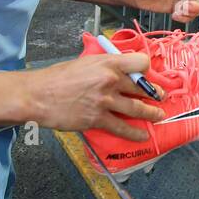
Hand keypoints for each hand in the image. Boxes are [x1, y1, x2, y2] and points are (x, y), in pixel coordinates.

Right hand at [26, 52, 164, 140]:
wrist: (38, 95)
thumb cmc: (58, 77)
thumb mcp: (85, 62)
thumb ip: (104, 66)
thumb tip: (119, 70)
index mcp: (108, 63)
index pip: (141, 62)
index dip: (146, 68)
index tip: (147, 74)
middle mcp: (110, 80)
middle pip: (142, 87)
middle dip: (155, 93)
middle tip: (160, 97)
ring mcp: (105, 101)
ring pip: (137, 108)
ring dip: (151, 113)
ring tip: (158, 115)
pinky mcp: (98, 119)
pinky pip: (122, 127)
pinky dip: (134, 133)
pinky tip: (142, 135)